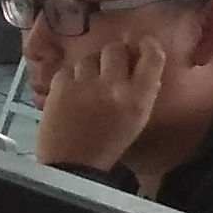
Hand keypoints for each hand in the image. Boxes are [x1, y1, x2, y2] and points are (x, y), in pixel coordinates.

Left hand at [30, 29, 170, 175]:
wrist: (70, 167)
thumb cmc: (107, 145)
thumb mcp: (135, 120)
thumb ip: (141, 90)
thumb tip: (140, 61)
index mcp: (138, 98)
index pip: (152, 56)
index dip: (148, 46)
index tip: (143, 45)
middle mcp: (113, 85)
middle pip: (116, 48)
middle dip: (113, 55)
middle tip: (109, 68)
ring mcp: (84, 83)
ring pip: (89, 57)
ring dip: (89, 68)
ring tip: (86, 85)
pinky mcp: (59, 85)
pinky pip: (68, 68)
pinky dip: (69, 78)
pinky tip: (70, 94)